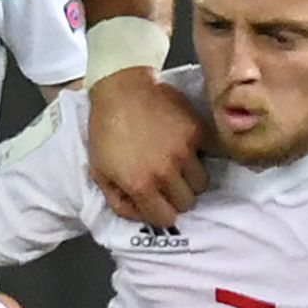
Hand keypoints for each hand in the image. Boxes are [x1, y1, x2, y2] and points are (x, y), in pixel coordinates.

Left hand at [87, 68, 207, 226]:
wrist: (121, 88)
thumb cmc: (106, 130)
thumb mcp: (99, 172)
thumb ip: (118, 201)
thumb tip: (142, 215)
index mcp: (140, 184)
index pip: (166, 219)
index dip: (160, 212)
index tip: (156, 202)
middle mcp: (166, 171)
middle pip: (188, 203)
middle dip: (176, 197)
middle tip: (167, 182)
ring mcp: (185, 150)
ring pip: (202, 182)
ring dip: (190, 178)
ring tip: (178, 165)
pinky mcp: (198, 131)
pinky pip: (208, 155)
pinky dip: (199, 155)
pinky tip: (185, 146)